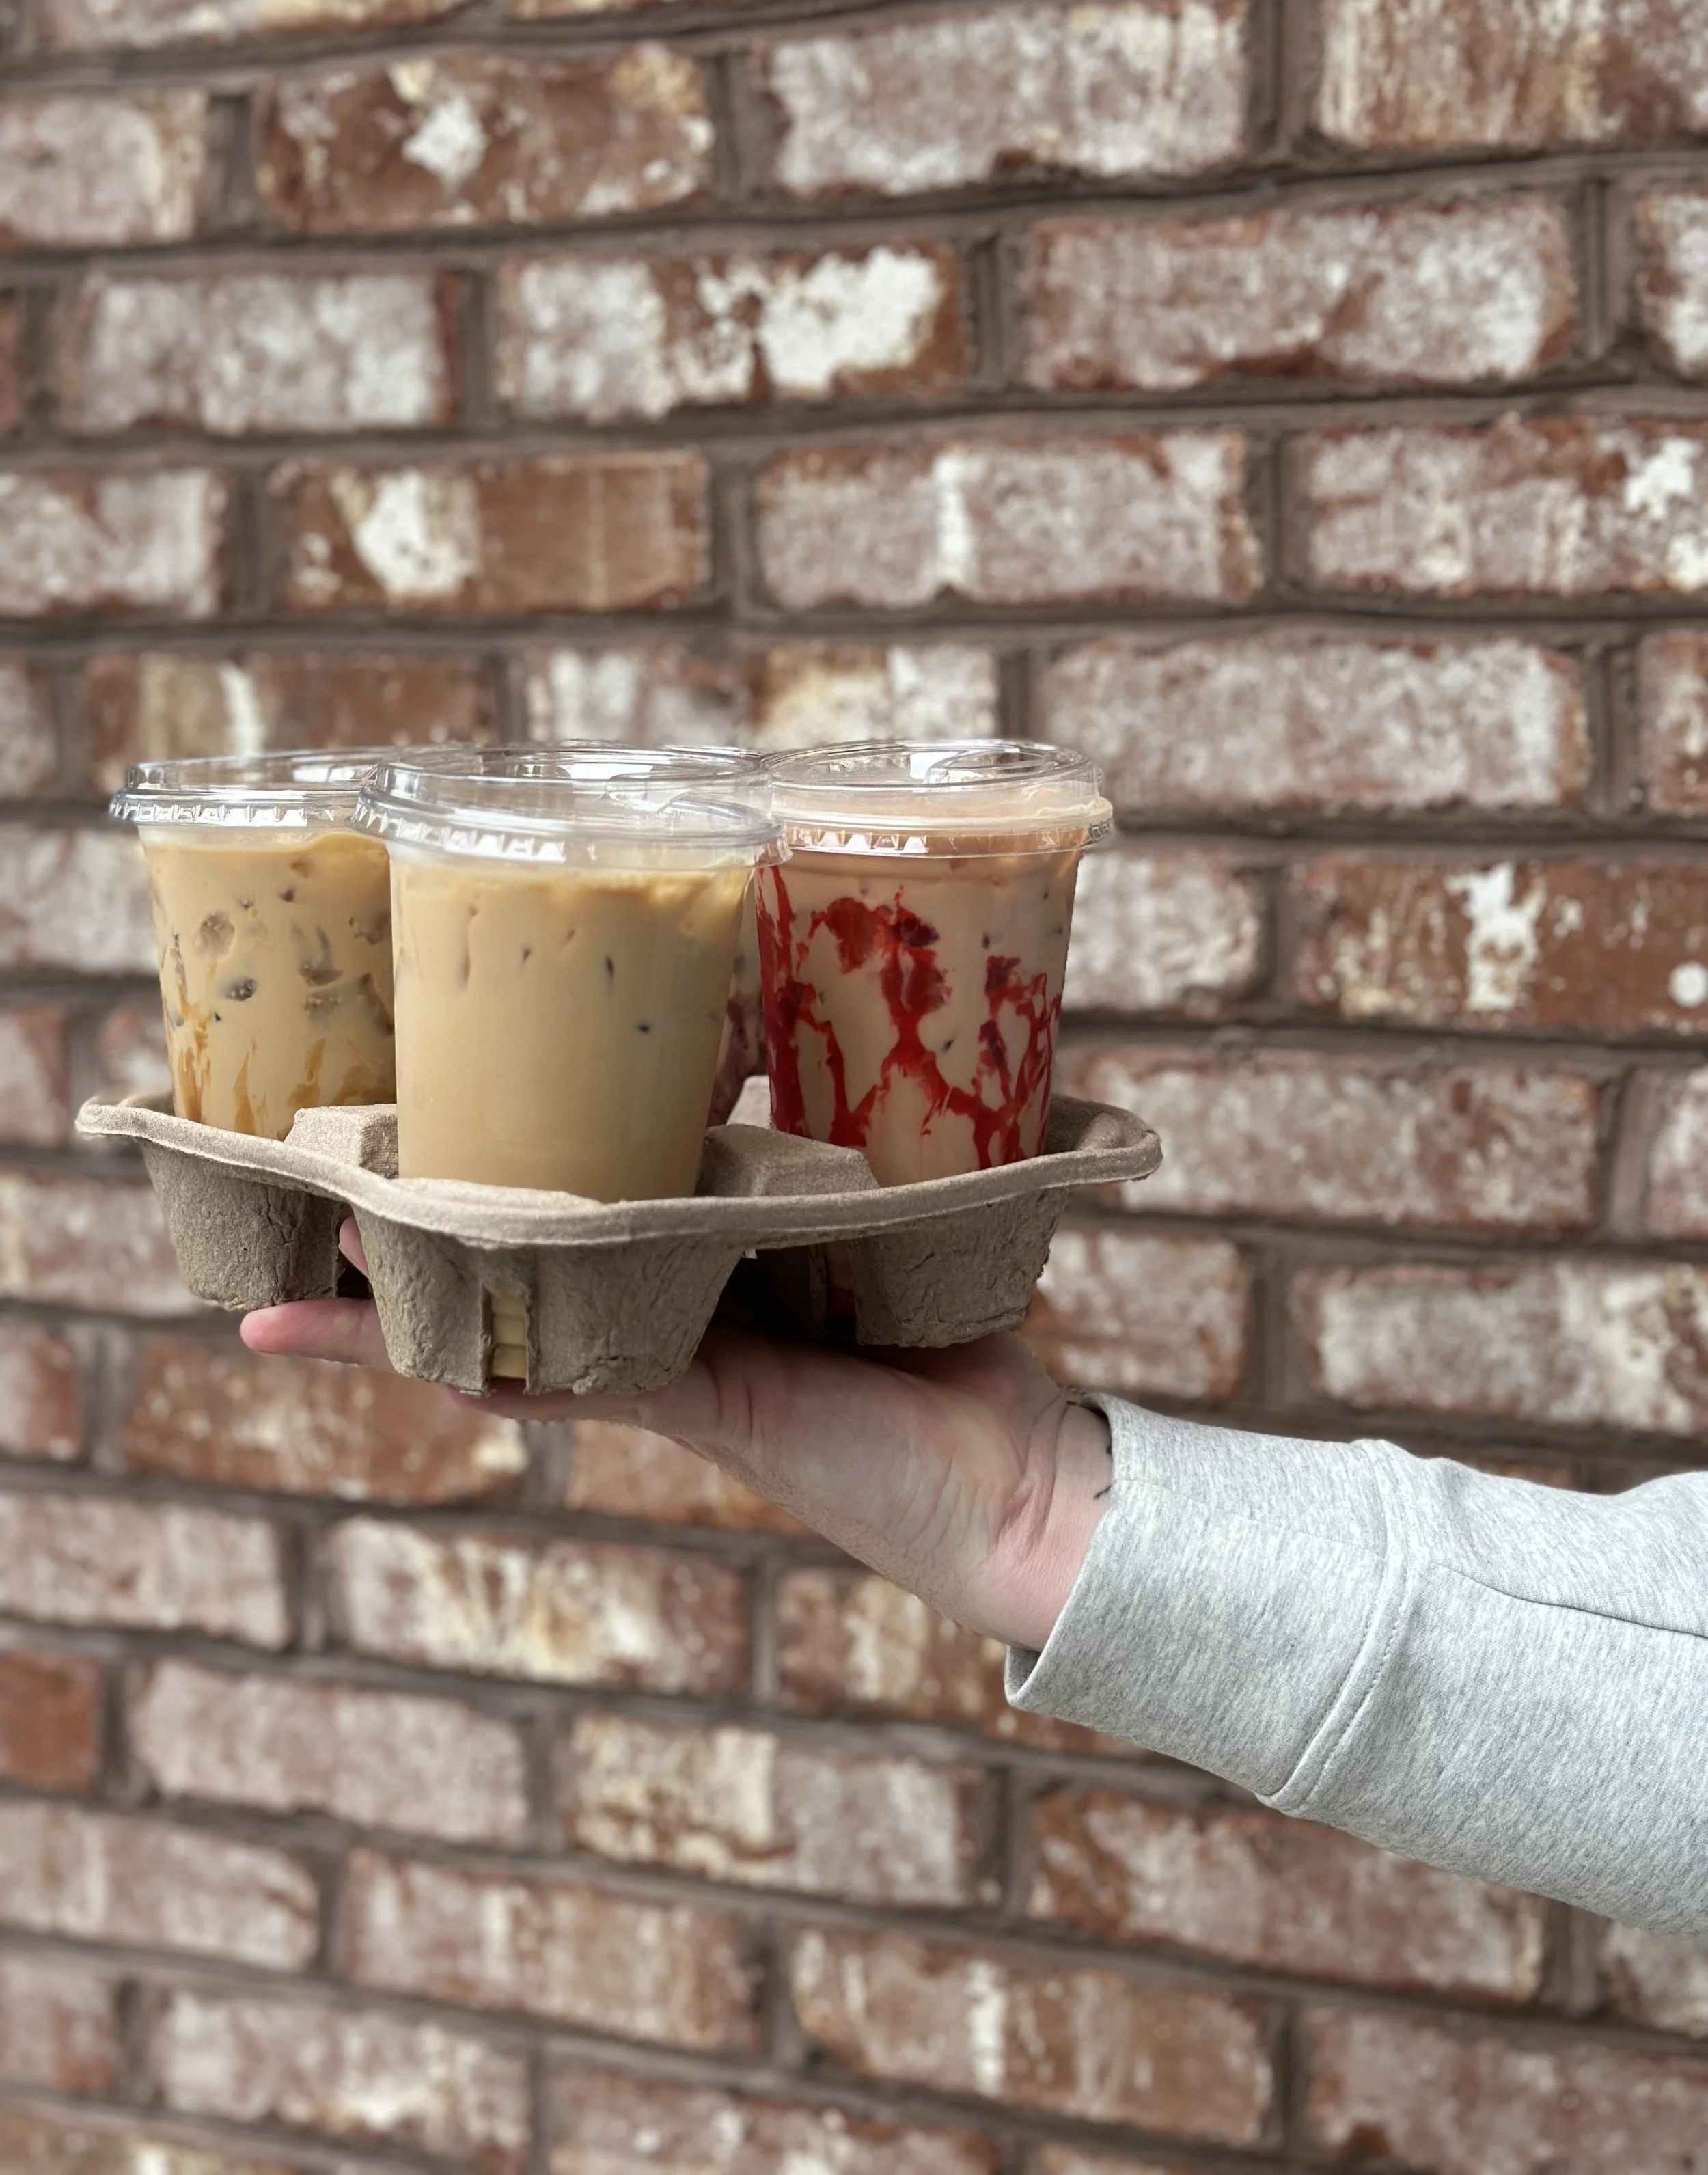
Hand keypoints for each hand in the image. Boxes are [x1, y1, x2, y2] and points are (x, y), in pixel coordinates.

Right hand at [241, 1222, 1110, 1651]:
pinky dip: (515, 1373)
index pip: (565, 1226)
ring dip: (416, 1310)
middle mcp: (664, 1328)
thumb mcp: (880, 1231)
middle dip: (410, 1248)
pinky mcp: (714, 1410)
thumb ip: (831, 1171)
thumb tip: (815, 1059)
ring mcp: (675, 1377)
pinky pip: (594, 1385)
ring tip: (314, 1267)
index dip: (480, 1193)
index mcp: (695, 1280)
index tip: (398, 1147)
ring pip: (518, 1334)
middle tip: (305, 1206)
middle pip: (511, 1281)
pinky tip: (438, 1361)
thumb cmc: (953, 1354)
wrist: (1018, 1477)